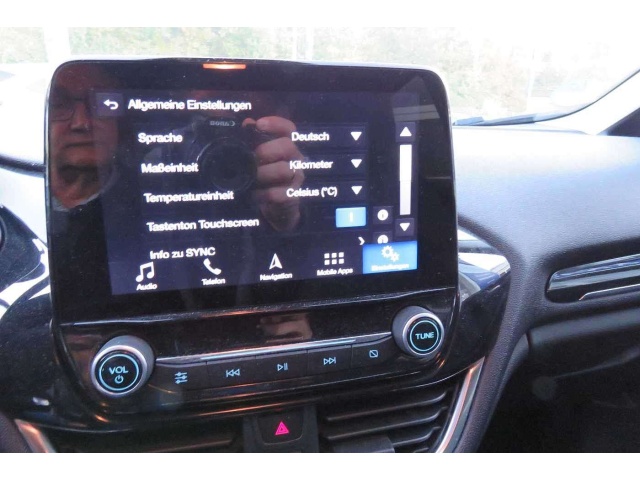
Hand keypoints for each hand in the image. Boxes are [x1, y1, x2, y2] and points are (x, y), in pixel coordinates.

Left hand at [243, 116, 304, 231]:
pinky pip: (277, 194)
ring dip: (263, 173)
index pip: (289, 129)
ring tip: (251, 177)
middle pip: (287, 146)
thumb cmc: (267, 178)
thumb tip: (247, 123)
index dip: (276, 124)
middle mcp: (296, 160)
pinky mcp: (292, 197)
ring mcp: (296, 179)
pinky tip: (253, 195)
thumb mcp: (260, 159)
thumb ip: (254, 141)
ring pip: (284, 170)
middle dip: (266, 150)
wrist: (277, 207)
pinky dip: (262, 194)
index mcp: (288, 147)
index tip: (259, 124)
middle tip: (252, 158)